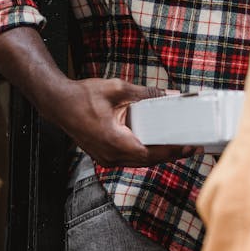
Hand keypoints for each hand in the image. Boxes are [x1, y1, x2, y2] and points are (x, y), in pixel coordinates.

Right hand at [54, 77, 199, 166]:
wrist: (58, 103)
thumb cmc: (83, 96)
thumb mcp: (118, 89)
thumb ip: (146, 93)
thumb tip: (170, 96)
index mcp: (114, 141)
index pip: (151, 153)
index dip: (172, 151)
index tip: (190, 147)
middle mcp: (110, 155)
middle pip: (147, 161)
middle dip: (170, 154)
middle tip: (191, 147)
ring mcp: (106, 158)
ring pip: (139, 161)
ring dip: (158, 155)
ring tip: (178, 146)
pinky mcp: (104, 155)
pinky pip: (130, 158)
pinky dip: (144, 152)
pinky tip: (155, 143)